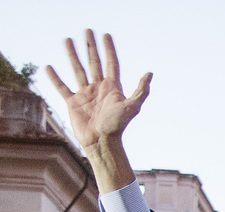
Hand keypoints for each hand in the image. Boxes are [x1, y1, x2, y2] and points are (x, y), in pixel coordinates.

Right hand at [46, 31, 149, 191]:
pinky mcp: (73, 103)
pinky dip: (55, 78)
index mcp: (113, 88)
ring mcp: (86, 95)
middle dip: (91, 46)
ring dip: (72, 55)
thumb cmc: (118, 126)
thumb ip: (141, 90)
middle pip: (94, 62)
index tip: (105, 35)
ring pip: (78, 70)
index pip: (111, 63)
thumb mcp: (131, 106)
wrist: (101, 142)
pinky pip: (62, 87)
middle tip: (87, 31)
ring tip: (67, 40)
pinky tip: (49, 67)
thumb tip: (149, 73)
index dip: (109, 49)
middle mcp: (99, 89)